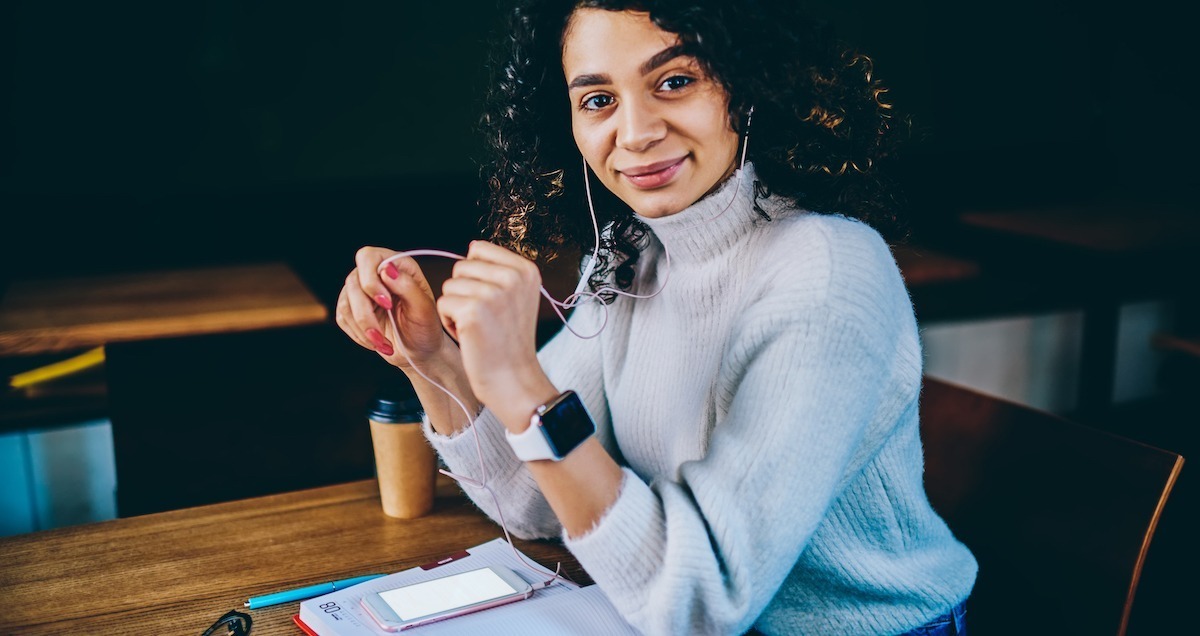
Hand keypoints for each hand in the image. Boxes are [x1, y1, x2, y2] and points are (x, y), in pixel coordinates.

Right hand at [335, 246, 451, 371]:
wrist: (419, 350)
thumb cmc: (425, 328)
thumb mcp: (424, 310)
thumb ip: (408, 287)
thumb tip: (387, 269)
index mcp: (397, 265)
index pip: (368, 257)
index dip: (371, 281)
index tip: (386, 304)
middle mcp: (375, 273)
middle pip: (353, 283)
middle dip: (365, 314)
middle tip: (381, 335)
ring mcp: (360, 290)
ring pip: (345, 303)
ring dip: (363, 329)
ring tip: (382, 343)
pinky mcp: (351, 308)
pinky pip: (342, 318)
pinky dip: (358, 334)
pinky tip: (376, 342)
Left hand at [436, 241, 556, 428]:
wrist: (514, 379)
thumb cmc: (509, 340)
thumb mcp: (517, 296)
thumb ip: (499, 270)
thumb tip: (472, 247)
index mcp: (526, 269)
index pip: (479, 249)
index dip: (476, 277)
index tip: (493, 303)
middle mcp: (513, 277)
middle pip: (461, 266)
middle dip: (464, 292)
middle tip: (485, 318)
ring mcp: (493, 293)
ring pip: (449, 285)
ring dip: (455, 308)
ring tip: (477, 327)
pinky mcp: (472, 310)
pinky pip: (442, 303)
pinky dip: (449, 322)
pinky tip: (469, 336)